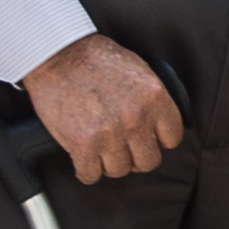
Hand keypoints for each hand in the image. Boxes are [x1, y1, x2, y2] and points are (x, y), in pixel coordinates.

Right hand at [23, 33, 184, 182]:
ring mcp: (110, 134)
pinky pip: (90, 174)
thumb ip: (151, 99)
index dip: (158, 141)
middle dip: (135, 156)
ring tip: (100, 149)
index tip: (148, 139)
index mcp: (154, 97)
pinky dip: (85, 169)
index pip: (172, 138)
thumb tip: (157, 123)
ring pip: (120, 170)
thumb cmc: (93, 58)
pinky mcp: (83, 144)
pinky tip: (83, 158)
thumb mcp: (137, 69)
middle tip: (123, 147)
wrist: (57, 55)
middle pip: (148, 161)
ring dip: (109, 163)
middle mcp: (136, 118)